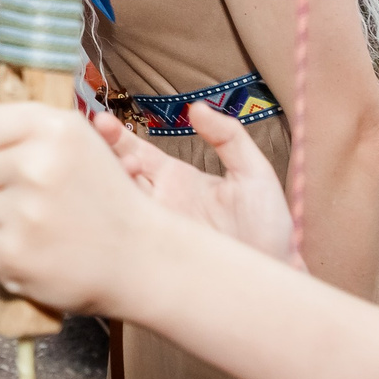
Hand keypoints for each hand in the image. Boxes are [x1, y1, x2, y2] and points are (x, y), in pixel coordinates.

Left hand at [0, 102, 170, 315]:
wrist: (141, 256)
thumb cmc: (103, 194)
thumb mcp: (76, 138)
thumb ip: (22, 126)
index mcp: (52, 128)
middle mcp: (36, 165)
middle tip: (11, 195)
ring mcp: (24, 213)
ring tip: (18, 222)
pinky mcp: (13, 256)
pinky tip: (17, 245)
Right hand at [94, 103, 296, 262]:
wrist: (276, 272)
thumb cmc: (268, 225)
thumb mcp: (254, 172)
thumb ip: (229, 136)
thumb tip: (196, 107)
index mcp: (175, 179)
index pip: (135, 151)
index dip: (115, 136)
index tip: (102, 121)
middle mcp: (157, 201)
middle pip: (115, 173)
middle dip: (101, 156)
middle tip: (101, 144)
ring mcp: (153, 228)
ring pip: (115, 202)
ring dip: (106, 184)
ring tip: (118, 170)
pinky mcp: (153, 253)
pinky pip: (123, 235)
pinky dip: (110, 220)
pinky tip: (109, 206)